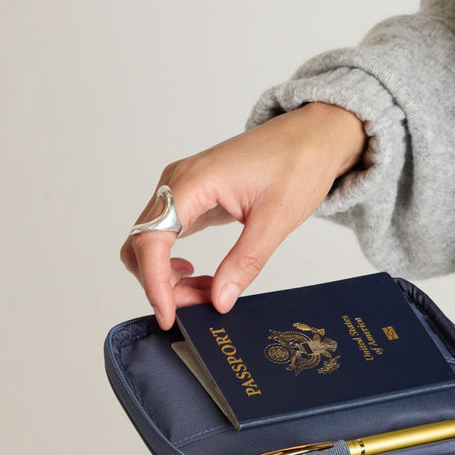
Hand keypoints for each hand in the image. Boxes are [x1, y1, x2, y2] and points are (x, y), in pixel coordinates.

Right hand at [120, 102, 366, 328]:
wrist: (312, 137)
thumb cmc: (298, 164)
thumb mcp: (277, 219)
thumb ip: (246, 262)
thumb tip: (219, 301)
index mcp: (193, 181)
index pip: (151, 239)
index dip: (154, 284)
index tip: (169, 317)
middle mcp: (177, 182)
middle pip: (142, 244)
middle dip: (163, 284)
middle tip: (200, 307)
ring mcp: (181, 189)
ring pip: (151, 243)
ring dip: (168, 276)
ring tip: (206, 292)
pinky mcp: (191, 198)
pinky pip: (166, 236)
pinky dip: (174, 263)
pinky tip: (200, 276)